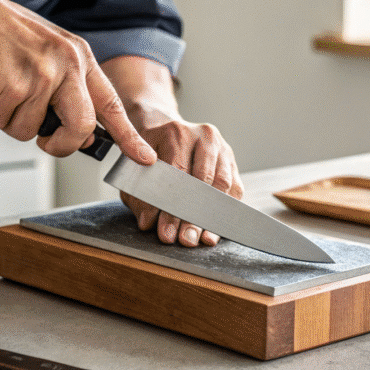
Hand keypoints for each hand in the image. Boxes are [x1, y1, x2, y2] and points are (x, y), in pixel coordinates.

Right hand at [0, 0, 154, 164]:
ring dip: (9, 120)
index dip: (128, 135)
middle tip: (46, 141)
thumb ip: (66, 85)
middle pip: (79, 128)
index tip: (143, 157)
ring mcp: (40, 77)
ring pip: (30, 131)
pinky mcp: (12, 87)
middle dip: (61, 144)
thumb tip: (78, 131)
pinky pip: (0, 123)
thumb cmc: (1, 32)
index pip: (110, 104)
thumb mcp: (48, 50)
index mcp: (79, 57)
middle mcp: (66, 66)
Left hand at [120, 119, 243, 246]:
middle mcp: (204, 137)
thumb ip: (139, 196)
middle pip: (204, 181)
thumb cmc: (149, 152)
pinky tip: (215, 228)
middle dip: (194, 216)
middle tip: (186, 239)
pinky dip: (225, 211)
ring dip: (212, 217)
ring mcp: (222, 148)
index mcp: (177, 134)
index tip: (166, 233)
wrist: (164, 129)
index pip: (178, 174)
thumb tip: (148, 222)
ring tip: (203, 238)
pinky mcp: (232, 161)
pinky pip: (235, 188)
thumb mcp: (135, 169)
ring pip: (223, 186)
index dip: (172, 208)